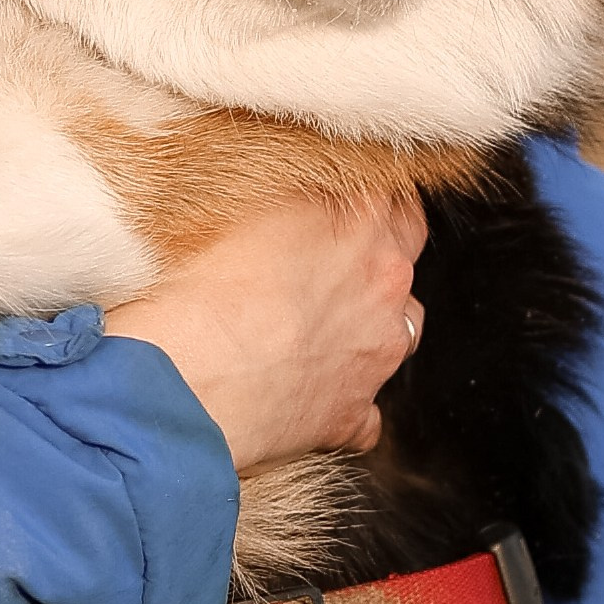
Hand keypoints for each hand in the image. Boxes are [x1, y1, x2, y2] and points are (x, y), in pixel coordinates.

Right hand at [103, 191, 426, 473]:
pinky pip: (367, 411)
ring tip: (324, 322)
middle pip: (408, 260)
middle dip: (384, 253)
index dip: (374, 199)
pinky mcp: (352, 416)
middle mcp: (385, 293)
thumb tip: (306, 188)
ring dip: (374, 323)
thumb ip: (299, 195)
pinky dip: (346, 399)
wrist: (195, 375)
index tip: (353, 199)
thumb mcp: (252, 204)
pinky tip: (311, 390)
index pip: (398, 199)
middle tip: (339, 253)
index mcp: (365, 230)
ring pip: (402, 332)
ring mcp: (376, 357)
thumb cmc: (210, 286)